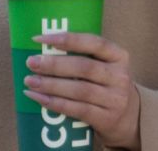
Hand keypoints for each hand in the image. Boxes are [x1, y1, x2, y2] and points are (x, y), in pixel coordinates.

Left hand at [25, 31, 141, 148]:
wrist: (127, 117)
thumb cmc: (106, 85)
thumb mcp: (106, 67)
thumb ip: (84, 57)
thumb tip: (44, 49)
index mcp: (119, 56)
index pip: (95, 43)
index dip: (68, 39)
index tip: (41, 38)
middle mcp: (120, 76)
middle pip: (84, 67)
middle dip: (55, 64)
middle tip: (32, 62)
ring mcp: (114, 98)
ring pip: (79, 89)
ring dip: (51, 85)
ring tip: (29, 81)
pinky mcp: (106, 118)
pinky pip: (76, 109)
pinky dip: (54, 103)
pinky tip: (38, 97)